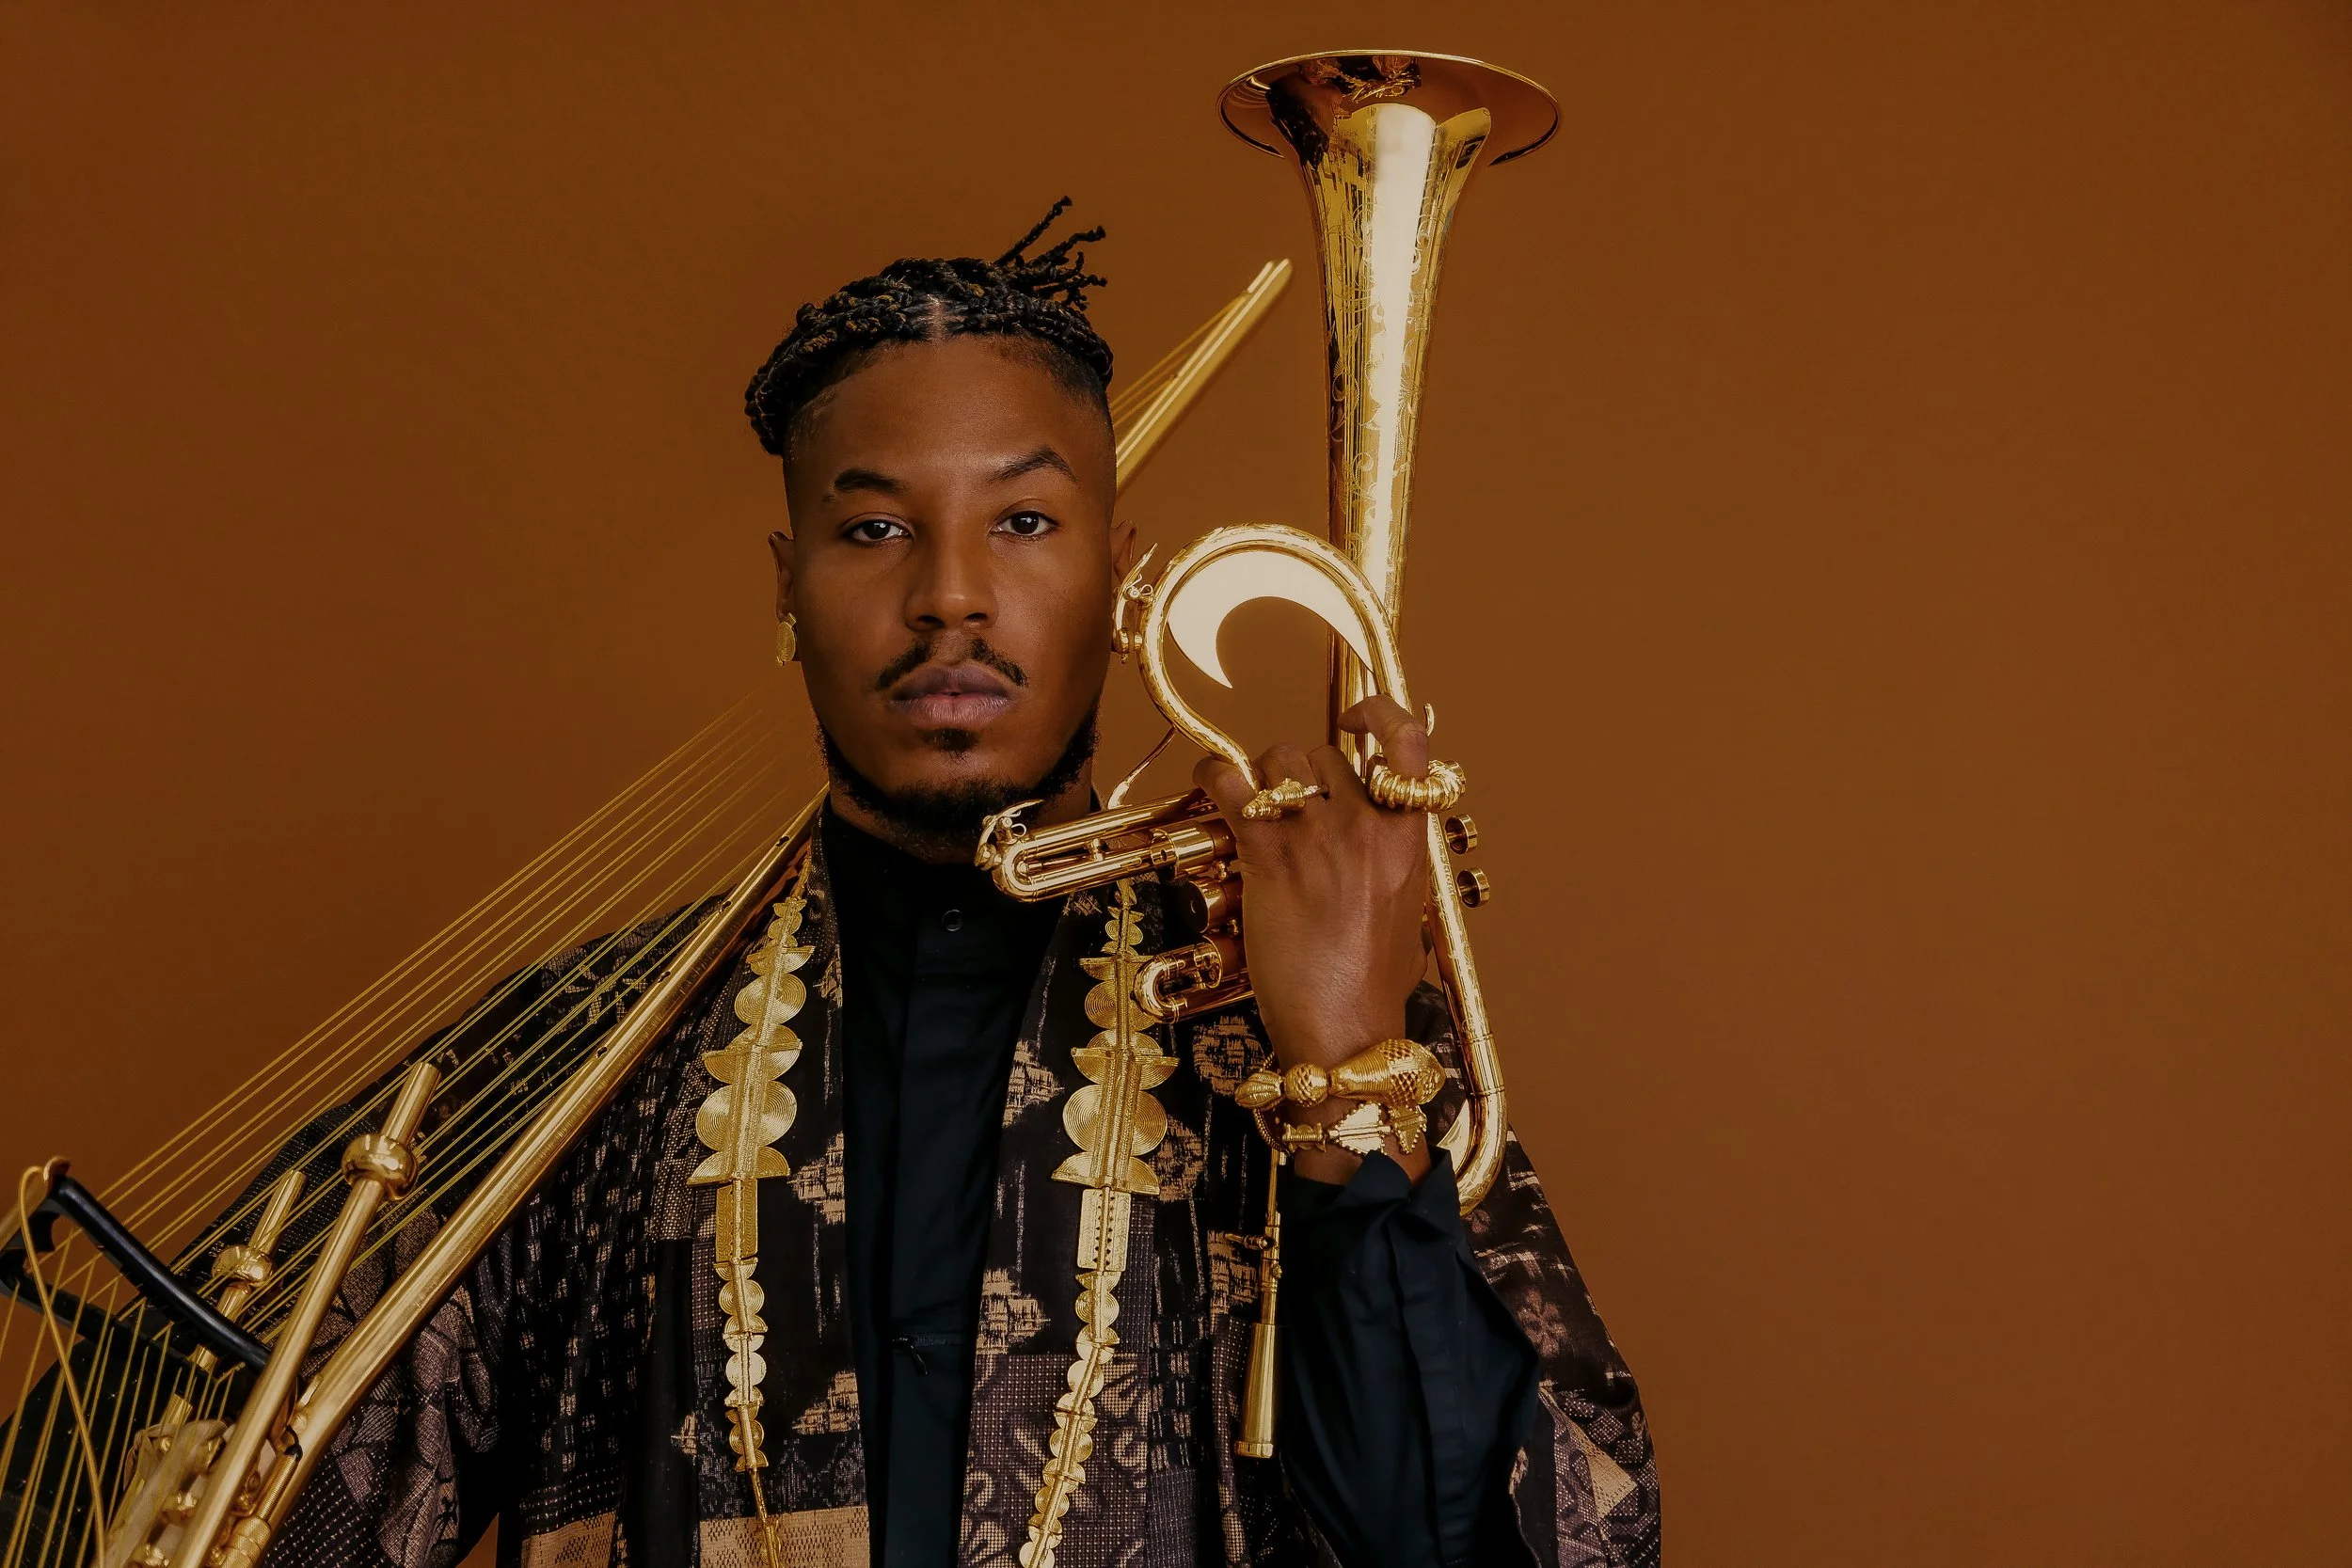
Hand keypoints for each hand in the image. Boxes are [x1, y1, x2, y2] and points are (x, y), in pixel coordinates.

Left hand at [1194, 695, 1436, 1181]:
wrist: (1343, 1034)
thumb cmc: (1369, 989)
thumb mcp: (1404, 916)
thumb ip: (1392, 868)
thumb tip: (1375, 852)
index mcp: (1409, 841)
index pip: (1410, 747)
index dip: (1380, 714)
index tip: (1353, 716)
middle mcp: (1369, 828)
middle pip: (1321, 756)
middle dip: (1293, 774)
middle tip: (1277, 809)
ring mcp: (1320, 839)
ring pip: (1277, 762)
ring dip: (1256, 778)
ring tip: (1246, 809)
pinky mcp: (1271, 857)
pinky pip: (1232, 785)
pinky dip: (1212, 777)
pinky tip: (1208, 789)